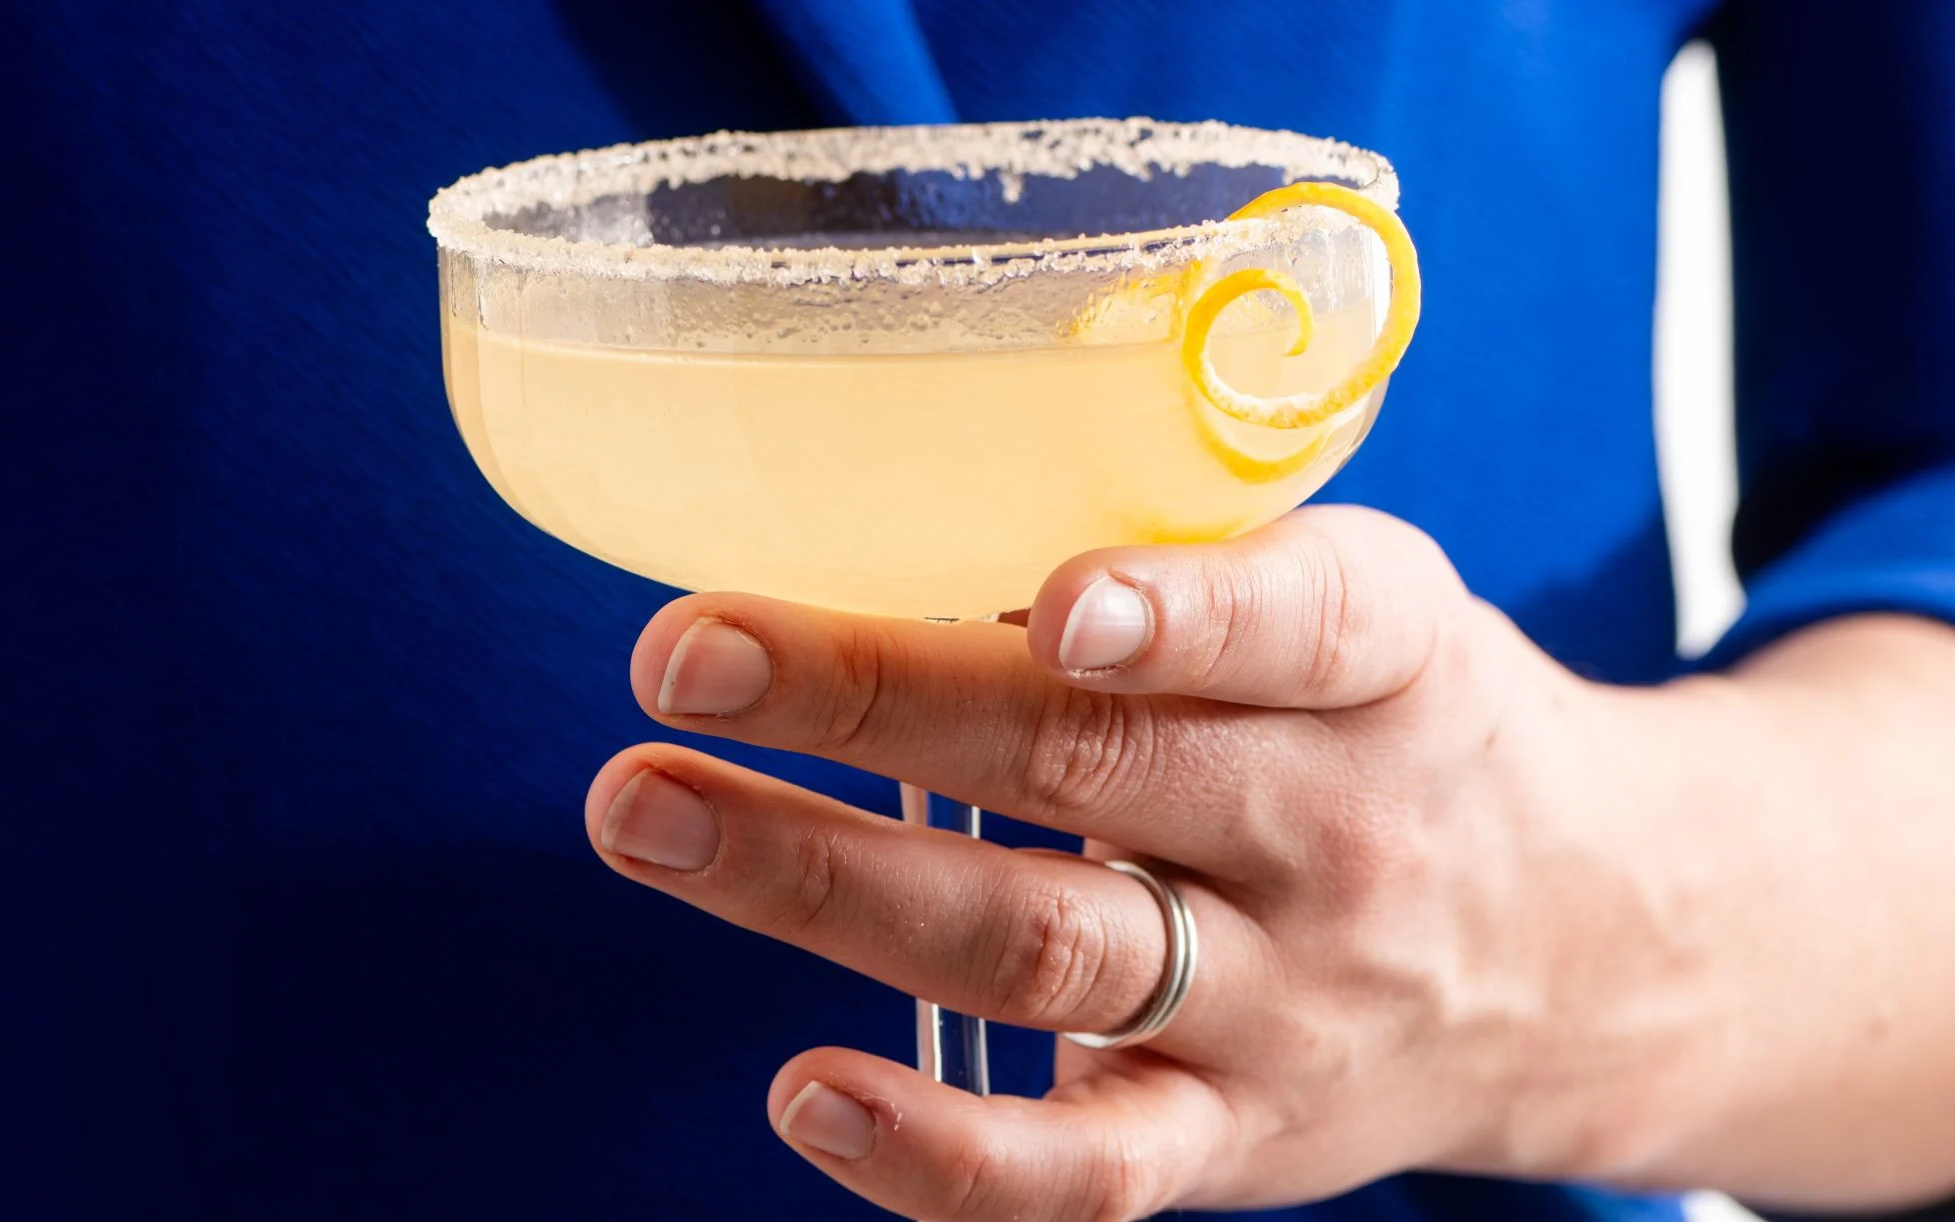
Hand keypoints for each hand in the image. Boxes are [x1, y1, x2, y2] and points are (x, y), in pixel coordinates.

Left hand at [584, 505, 1707, 1218]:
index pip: (1307, 622)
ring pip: (1044, 947)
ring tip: (651, 811)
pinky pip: (1087, 1172)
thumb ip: (1196, 566)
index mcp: (1386, 660)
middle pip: (1096, 767)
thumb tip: (906, 483)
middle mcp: (1338, 831)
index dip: (1183, 613)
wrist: (1597, 954)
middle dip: (873, 701)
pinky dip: (942, 1155)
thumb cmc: (1414, 739)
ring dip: (826, 884)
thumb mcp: (1373, 614)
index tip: (1051, 603)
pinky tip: (805, 1094)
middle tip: (684, 653)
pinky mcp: (1236, 1138)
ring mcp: (1287, 1001)